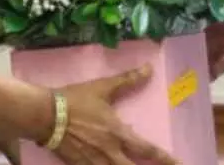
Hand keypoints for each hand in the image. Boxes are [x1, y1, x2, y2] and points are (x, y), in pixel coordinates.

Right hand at [50, 64, 178, 164]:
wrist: (45, 115)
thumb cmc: (75, 100)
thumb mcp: (102, 88)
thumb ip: (127, 80)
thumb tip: (148, 69)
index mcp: (117, 134)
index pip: (147, 150)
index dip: (165, 159)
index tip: (178, 164)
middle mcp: (109, 153)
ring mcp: (94, 163)